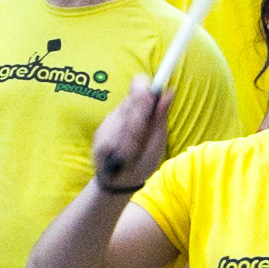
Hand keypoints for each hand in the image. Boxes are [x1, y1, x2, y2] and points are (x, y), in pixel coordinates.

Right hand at [91, 78, 171, 192]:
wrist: (124, 181)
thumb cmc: (145, 158)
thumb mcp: (158, 138)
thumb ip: (161, 116)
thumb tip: (170, 90)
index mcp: (139, 108)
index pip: (139, 85)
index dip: (142, 88)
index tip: (148, 94)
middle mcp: (122, 111)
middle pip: (129, 103)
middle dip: (137, 119)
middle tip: (140, 136)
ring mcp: (108, 122)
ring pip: (118, 119)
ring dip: (128, 137)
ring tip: (131, 152)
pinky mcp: (98, 134)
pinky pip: (108, 135)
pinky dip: (118, 146)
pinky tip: (121, 155)